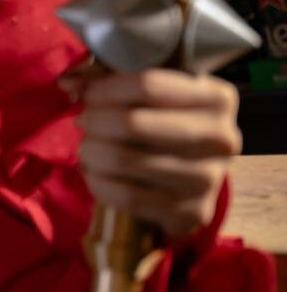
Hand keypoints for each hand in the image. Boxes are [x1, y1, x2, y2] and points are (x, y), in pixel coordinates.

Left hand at [76, 68, 239, 238]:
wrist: (190, 180)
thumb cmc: (164, 122)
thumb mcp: (145, 93)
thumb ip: (106, 79)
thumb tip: (69, 83)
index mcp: (217, 98)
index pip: (148, 84)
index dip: (106, 88)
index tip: (87, 95)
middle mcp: (222, 138)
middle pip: (133, 123)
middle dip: (95, 121)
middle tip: (83, 122)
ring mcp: (209, 179)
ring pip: (126, 160)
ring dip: (92, 152)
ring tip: (87, 148)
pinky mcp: (193, 213)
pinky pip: (129, 197)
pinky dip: (99, 184)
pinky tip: (94, 174)